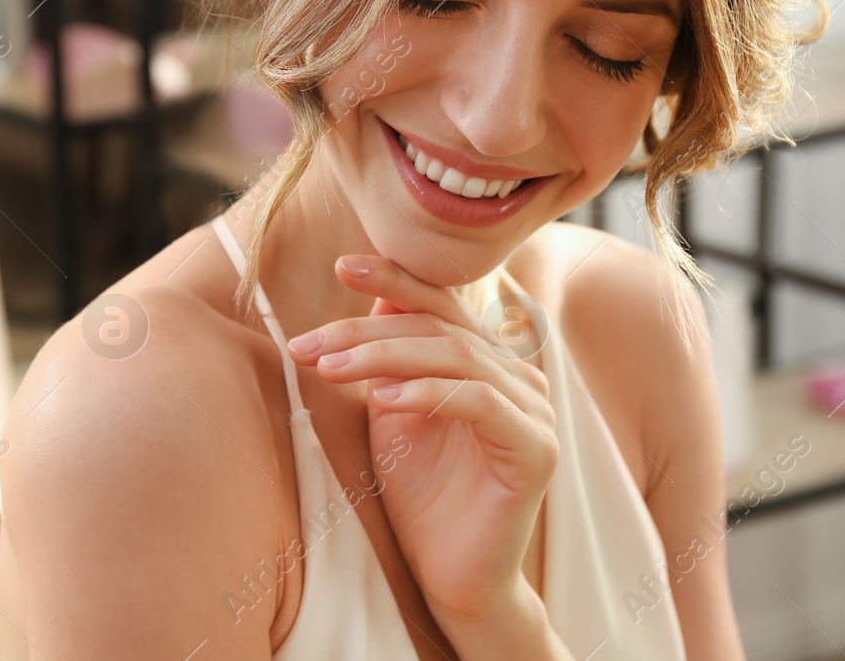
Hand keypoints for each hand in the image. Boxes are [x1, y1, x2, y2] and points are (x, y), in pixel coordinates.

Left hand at [284, 255, 559, 622]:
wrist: (453, 580)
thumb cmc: (421, 498)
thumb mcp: (394, 414)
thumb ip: (389, 360)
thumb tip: (372, 295)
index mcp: (489, 360)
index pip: (442, 304)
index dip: (395, 279)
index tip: (340, 265)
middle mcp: (519, 375)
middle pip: (439, 328)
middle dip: (365, 330)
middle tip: (307, 343)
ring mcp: (535, 410)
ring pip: (457, 356)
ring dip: (385, 357)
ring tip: (329, 369)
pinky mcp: (537, 449)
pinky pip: (481, 403)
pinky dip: (429, 394)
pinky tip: (383, 400)